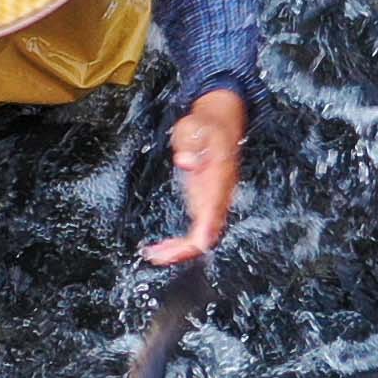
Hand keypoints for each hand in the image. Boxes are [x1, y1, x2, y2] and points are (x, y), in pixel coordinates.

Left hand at [145, 91, 245, 264]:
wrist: (222, 122)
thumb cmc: (207, 125)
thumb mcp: (196, 126)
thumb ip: (190, 143)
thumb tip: (185, 162)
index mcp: (220, 178)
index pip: (214, 213)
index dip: (203, 234)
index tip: (190, 248)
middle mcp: (219, 195)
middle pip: (208, 234)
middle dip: (184, 251)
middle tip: (156, 255)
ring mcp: (213, 201)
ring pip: (202, 237)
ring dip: (180, 251)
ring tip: (154, 254)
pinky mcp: (205, 203)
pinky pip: (197, 230)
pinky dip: (180, 242)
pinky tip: (163, 245)